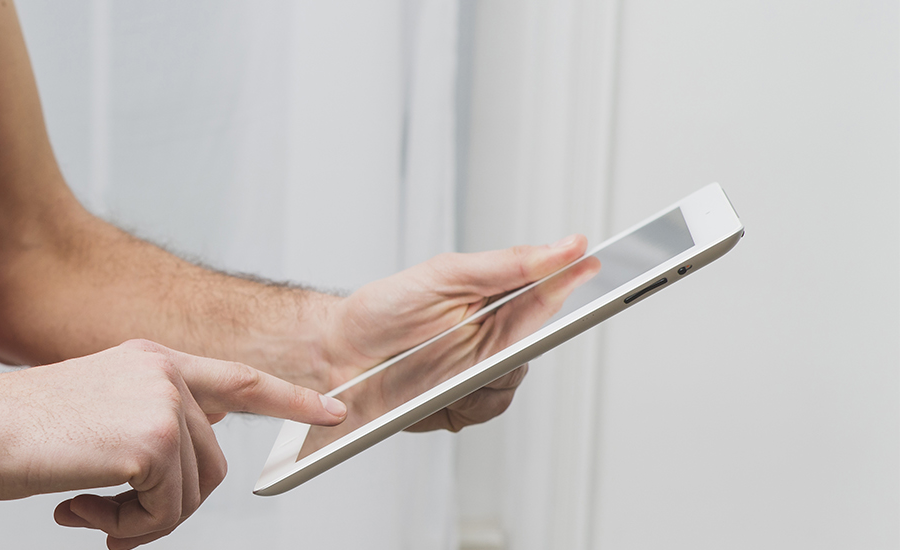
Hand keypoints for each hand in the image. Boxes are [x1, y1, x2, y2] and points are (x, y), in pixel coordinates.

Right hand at [0, 339, 345, 548]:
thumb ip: (142, 430)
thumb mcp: (91, 413)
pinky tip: (80, 509)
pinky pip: (165, 513)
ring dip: (138, 521)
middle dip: (166, 506)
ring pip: (190, 496)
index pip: (237, 380)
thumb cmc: (12, 430)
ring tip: (85, 508)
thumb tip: (176, 476)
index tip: (335, 412)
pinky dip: (126, 529)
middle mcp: (164, 373)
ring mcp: (163, 404)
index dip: (291, 399)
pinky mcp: (152, 442)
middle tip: (107, 517)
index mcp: (150, 361)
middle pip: (213, 467)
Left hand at [316, 235, 595, 431]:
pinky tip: (439, 389)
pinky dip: (466, 400)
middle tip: (494, 333)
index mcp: (496, 296)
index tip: (595, 268)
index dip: (574, 283)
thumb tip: (567, 247)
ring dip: (486, 374)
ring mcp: (479, 373)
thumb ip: (509, 264)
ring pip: (512, 380)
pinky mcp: (462, 406)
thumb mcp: (445, 274)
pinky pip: (485, 409)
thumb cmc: (383, 310)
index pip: (551, 290)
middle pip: (538, 341)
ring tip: (449, 362)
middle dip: (520, 339)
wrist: (334, 355)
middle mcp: (494, 335)